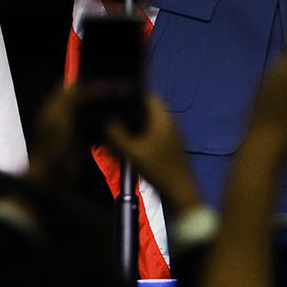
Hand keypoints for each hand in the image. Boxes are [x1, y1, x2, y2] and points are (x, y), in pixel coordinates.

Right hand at [102, 97, 201, 217]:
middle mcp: (170, 122)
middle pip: (149, 109)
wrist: (179, 191)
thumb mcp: (132, 152)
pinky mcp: (171, 146)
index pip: (149, 96)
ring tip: (119, 130)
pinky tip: (130, 145)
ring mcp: (172, 135)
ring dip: (137, 124)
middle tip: (115, 115)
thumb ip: (117, 134)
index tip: (117, 98)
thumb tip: (108, 121)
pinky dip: (142, 135)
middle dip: (132, 111)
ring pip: (151, 122)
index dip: (133, 94)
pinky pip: (154, 133)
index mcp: (163, 118)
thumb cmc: (157, 169)